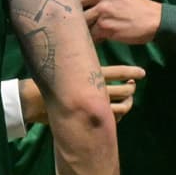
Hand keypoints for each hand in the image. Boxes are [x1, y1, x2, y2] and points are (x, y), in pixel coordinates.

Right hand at [19, 65, 145, 124]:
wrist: (33, 100)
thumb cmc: (50, 79)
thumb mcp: (67, 67)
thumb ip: (82, 64)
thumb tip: (92, 54)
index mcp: (90, 76)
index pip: (116, 73)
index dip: (131, 73)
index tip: (142, 72)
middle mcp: (94, 92)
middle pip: (123, 92)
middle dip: (131, 89)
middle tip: (133, 85)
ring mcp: (93, 108)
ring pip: (121, 108)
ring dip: (128, 103)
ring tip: (129, 98)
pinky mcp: (90, 119)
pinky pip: (111, 120)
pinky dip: (117, 115)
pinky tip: (118, 110)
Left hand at [77, 0, 160, 44]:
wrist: (153, 20)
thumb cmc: (132, 5)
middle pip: (72, 0)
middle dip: (70, 9)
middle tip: (70, 16)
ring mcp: (102, 10)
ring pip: (78, 19)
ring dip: (80, 26)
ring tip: (84, 29)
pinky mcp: (105, 27)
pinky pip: (89, 33)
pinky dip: (90, 37)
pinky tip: (95, 37)